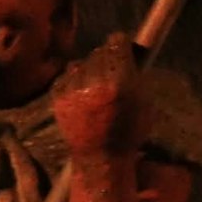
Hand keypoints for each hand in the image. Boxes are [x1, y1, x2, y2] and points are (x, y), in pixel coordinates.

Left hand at [50, 42, 143, 160]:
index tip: (122, 45)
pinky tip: (82, 93)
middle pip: (98, 52)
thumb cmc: (128, 132)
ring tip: (95, 83)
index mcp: (120, 82)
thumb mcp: (143, 103)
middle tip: (111, 68)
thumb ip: (135, 76)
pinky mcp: (57, 95)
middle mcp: (95, 81)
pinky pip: (66, 75)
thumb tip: (129, 53)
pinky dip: (74, 80)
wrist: (99, 157)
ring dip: (89, 68)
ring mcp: (73, 88)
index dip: (120, 44)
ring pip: (81, 63)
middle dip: (106, 57)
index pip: (116, 44)